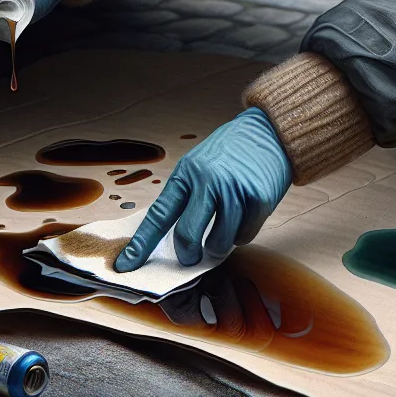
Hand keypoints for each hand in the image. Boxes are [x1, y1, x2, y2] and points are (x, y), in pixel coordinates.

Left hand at [114, 107, 292, 271]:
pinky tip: (244, 216)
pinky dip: (242, 235)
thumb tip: (173, 239)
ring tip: (224, 227)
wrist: (268, 132)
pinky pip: (244, 237)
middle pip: (188, 236)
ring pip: (219, 243)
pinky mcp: (259, 199)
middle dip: (187, 255)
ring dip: (219, 246)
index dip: (141, 244)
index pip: (159, 215)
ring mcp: (235, 190)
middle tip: (191, 258)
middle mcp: (209, 180)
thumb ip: (187, 196)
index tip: (126, 265)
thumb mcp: (199, 164)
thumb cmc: (230, 153)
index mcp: (187, 173)